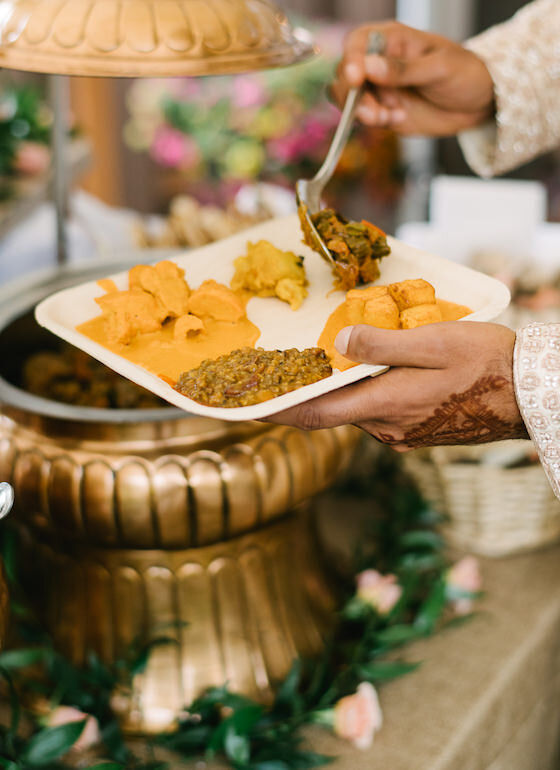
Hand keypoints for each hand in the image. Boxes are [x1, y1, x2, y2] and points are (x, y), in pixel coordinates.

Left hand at [266, 321, 524, 450]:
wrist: (532, 394)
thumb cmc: (486, 363)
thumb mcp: (433, 342)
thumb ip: (382, 344)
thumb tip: (337, 345)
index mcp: (384, 405)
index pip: (314, 415)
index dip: (275, 411)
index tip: (244, 406)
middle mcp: (387, 427)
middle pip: (330, 411)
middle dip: (301, 394)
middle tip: (271, 373)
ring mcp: (402, 433)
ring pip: (354, 410)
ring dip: (335, 392)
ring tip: (316, 363)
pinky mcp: (417, 431)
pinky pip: (377, 412)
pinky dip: (362, 394)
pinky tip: (367, 371)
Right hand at [331, 21, 495, 135]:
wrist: (479, 102)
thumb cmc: (465, 73)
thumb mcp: (441, 67)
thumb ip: (404, 69)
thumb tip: (368, 66)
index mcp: (391, 40)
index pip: (358, 42)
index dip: (351, 59)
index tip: (357, 79)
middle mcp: (377, 61)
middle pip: (345, 72)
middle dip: (353, 94)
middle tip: (372, 112)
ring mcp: (376, 86)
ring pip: (346, 97)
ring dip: (360, 111)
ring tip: (388, 118)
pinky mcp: (378, 108)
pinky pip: (359, 116)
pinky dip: (372, 121)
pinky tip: (397, 119)